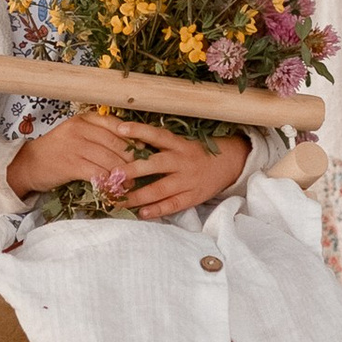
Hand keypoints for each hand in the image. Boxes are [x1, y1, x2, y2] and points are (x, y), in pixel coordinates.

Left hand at [6, 118, 250, 216]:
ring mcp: (188, 179)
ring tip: (119, 199)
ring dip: (138, 195)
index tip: (118, 128)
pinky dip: (157, 210)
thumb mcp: (180, 142)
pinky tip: (141, 213)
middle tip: (111, 175)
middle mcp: (182, 160)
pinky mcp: (193, 196)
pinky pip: (173, 204)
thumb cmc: (195, 152)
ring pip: (160, 188)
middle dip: (132, 170)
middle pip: (155, 164)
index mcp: (178, 144)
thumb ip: (157, 144)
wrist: (229, 163)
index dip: (138, 130)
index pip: (156, 135)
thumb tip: (123, 139)